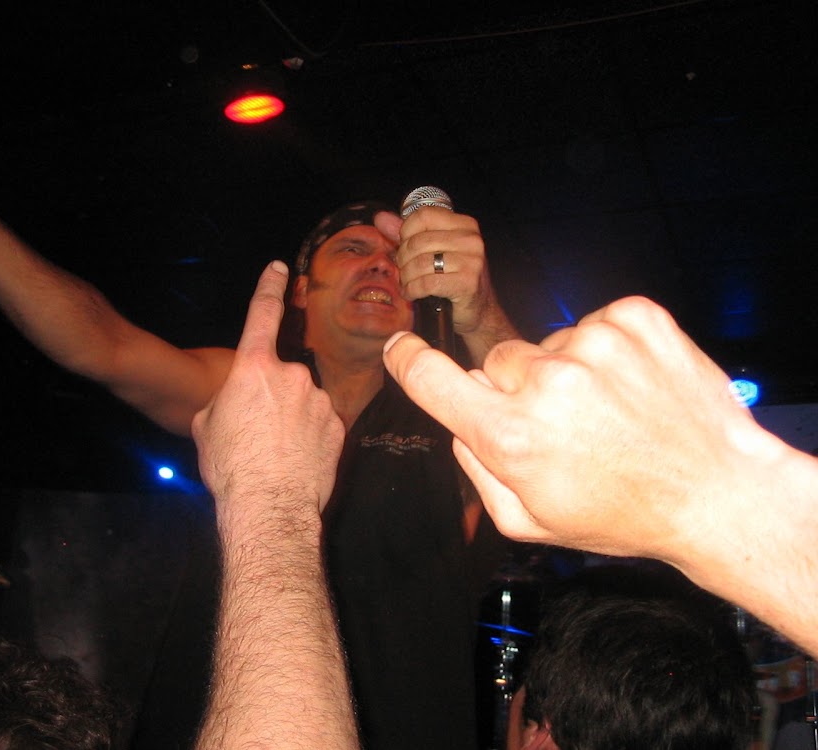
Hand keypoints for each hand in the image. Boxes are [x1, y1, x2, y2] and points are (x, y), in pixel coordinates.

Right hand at [192, 261, 344, 526]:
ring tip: (274, 454)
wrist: (270, 506)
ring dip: (290, 420)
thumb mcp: (206, 426)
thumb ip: (223, 400)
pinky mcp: (337, 424)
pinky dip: (309, 437)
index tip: (280, 267)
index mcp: (254, 368)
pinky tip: (295, 461)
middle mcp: (292, 375)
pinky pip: (320, 423)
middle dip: (269, 398)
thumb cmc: (231, 466)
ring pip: (301, 402)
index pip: (262, 315)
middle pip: (279, 377)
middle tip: (255, 434)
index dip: (269, 288)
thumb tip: (233, 401)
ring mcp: (319, 399)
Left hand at [375, 207, 491, 335]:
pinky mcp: (467, 283)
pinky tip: (412, 293)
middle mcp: (471, 240)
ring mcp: (472, 261)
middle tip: (404, 270)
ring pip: (420, 263)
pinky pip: (426, 283)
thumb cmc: (454, 278)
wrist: (478, 310)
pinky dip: (413, 290)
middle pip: (418, 241)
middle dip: (403, 258)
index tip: (405, 246)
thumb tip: (381, 218)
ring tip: (408, 283)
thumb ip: (408, 233)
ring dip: (407, 276)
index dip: (406, 231)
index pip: (424, 215)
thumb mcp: (432, 250)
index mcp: (464, 225)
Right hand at [382, 295, 767, 560]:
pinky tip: (631, 387)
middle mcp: (547, 382)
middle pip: (497, 362)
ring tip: (609, 412)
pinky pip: (592, 323)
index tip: (401, 349)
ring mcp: (593, 343)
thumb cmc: (623, 514)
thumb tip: (458, 423)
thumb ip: (476, 470)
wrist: (718, 492)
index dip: (408, 360)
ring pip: (548, 344)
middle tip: (565, 427)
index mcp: (512, 436)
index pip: (432, 379)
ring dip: (567, 371)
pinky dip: (605, 349)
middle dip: (517, 389)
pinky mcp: (633, 318)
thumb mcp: (529, 521)